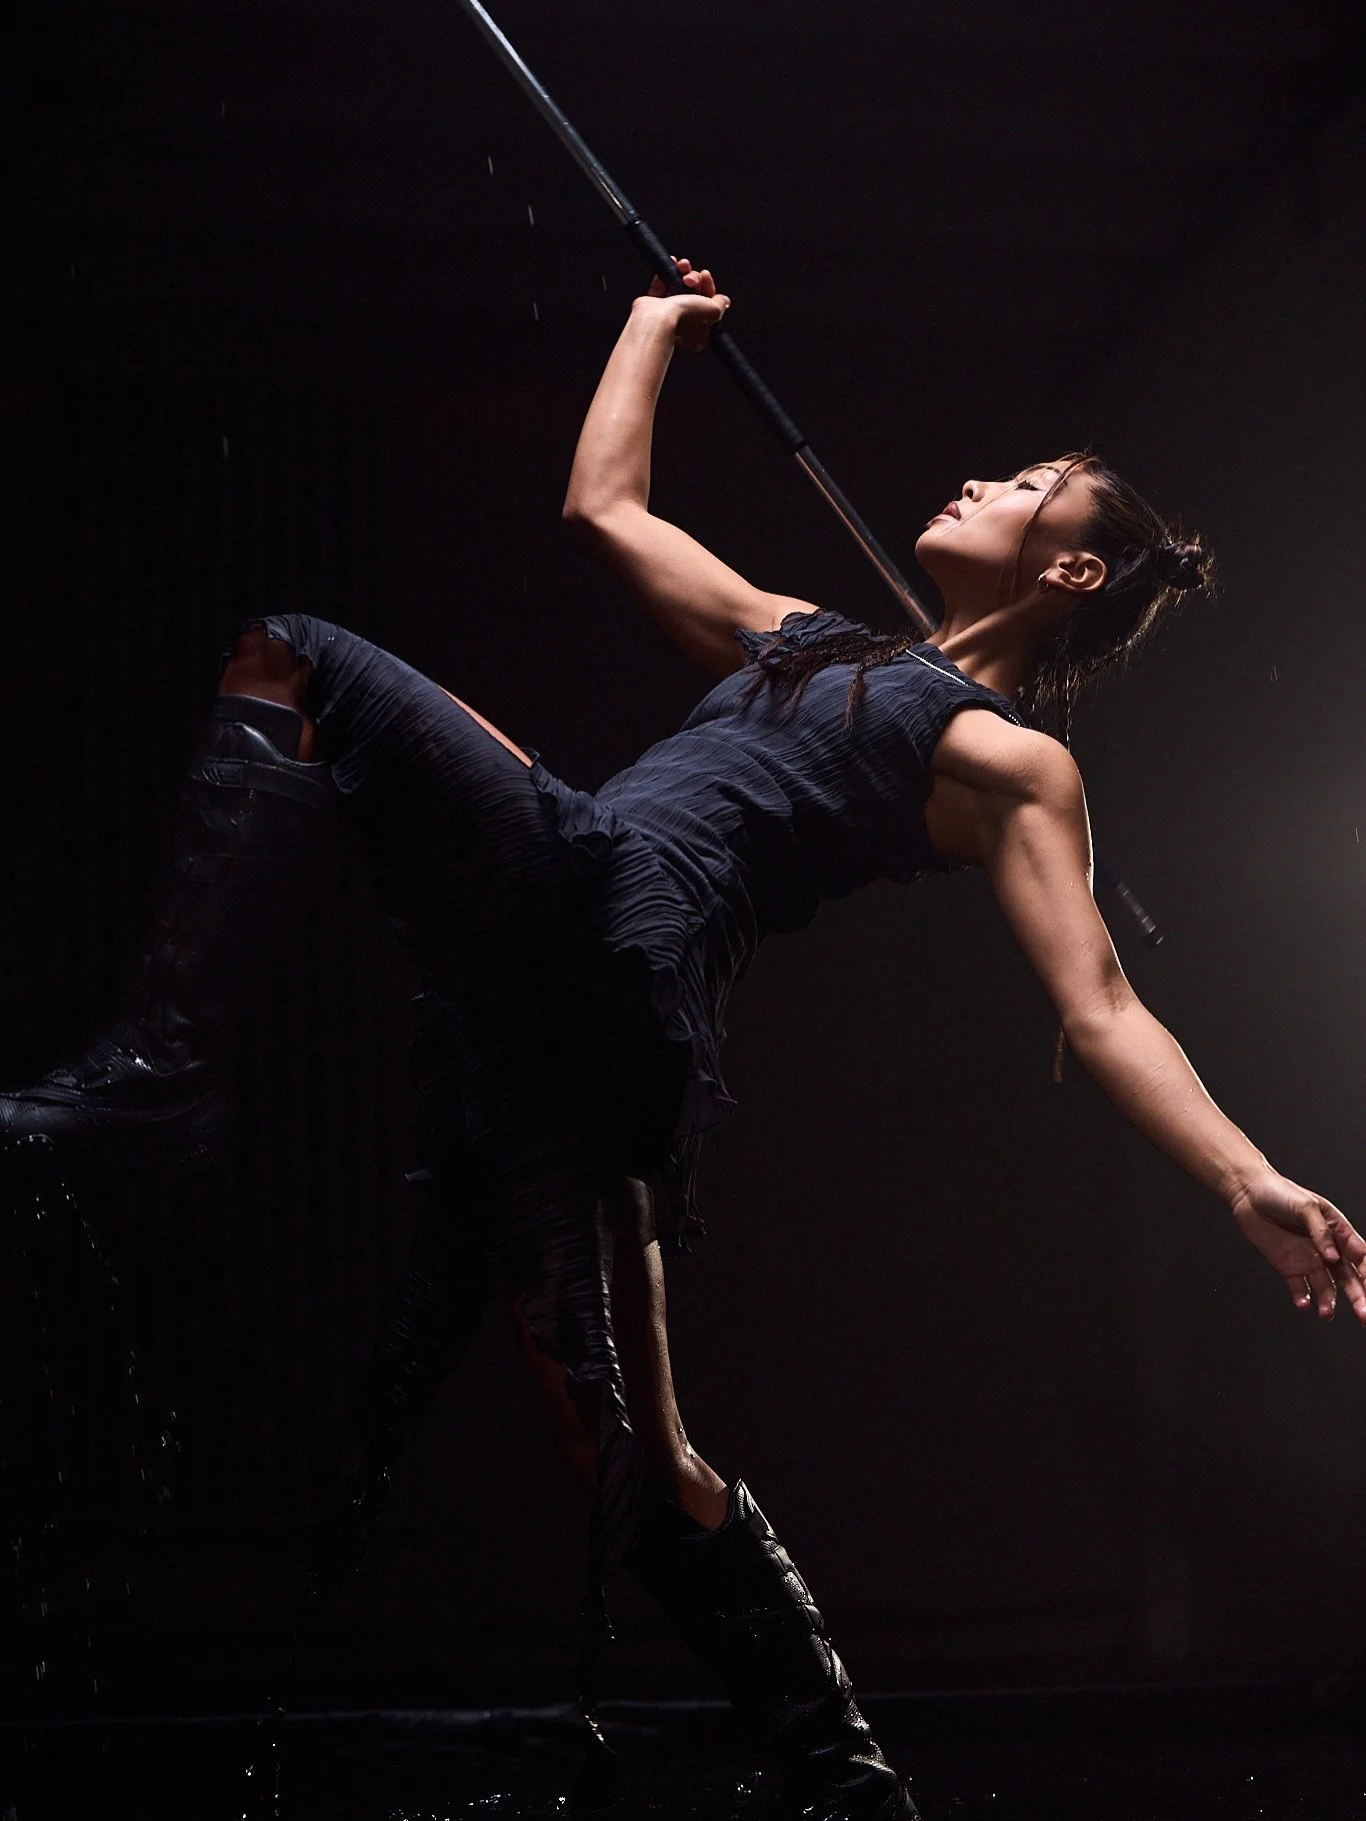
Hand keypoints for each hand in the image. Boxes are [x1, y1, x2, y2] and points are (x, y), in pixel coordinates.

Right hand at [632, 256, 730, 351]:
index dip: (708, 288)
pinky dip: (667, 273)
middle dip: (695, 279)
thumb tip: (723, 301)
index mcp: (699, 332)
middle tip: (691, 278)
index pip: (708, 305)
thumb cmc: (683, 317)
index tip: (705, 277)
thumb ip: (720, 305)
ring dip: (683, 273)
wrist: (656, 317)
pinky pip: (662, 285)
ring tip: (682, 266)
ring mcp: (667, 315)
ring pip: (679, 288)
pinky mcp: (653, 305)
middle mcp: (684, 325)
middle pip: (694, 294)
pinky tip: (672, 263)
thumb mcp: (712, 310)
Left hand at [1228, 1168, 1365, 1320]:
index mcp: (1337, 1231)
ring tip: (1326, 1313)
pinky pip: (1299, 1287)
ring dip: (1328, 1301)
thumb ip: (1321, 1231)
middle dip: (1358, 1296)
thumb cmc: (1280, 1192)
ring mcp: (1308, 1260)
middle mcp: (1326, 1249)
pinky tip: (1304, 1304)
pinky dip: (1302, 1298)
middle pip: (1348, 1277)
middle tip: (1363, 1315)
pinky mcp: (1288, 1267)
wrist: (1248, 1194)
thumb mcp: (1306, 1206)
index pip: (1360, 1256)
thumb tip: (1333, 1256)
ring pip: (1325, 1287)